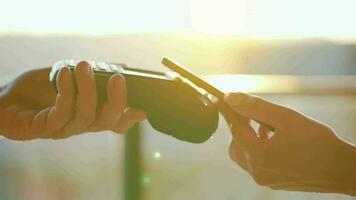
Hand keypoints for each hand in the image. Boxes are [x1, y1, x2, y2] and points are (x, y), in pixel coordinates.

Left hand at [0, 61, 145, 139]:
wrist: (5, 99)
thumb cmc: (39, 88)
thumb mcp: (70, 75)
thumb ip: (95, 73)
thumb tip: (123, 65)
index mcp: (90, 115)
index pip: (115, 123)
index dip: (130, 118)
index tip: (141, 108)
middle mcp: (80, 125)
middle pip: (108, 122)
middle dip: (117, 101)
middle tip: (118, 78)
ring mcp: (64, 129)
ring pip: (87, 116)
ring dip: (88, 89)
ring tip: (84, 66)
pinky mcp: (45, 128)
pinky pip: (63, 114)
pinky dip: (68, 92)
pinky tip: (65, 74)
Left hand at [220, 92, 355, 195]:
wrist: (341, 169)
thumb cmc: (317, 142)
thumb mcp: (285, 118)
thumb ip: (255, 107)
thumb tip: (230, 98)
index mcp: (258, 157)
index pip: (235, 129)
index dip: (231, 112)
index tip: (228, 100)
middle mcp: (258, 172)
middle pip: (235, 146)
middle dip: (239, 128)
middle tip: (249, 115)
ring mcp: (266, 180)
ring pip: (245, 157)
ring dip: (249, 140)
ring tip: (263, 127)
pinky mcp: (275, 182)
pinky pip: (257, 165)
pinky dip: (258, 150)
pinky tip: (273, 139)